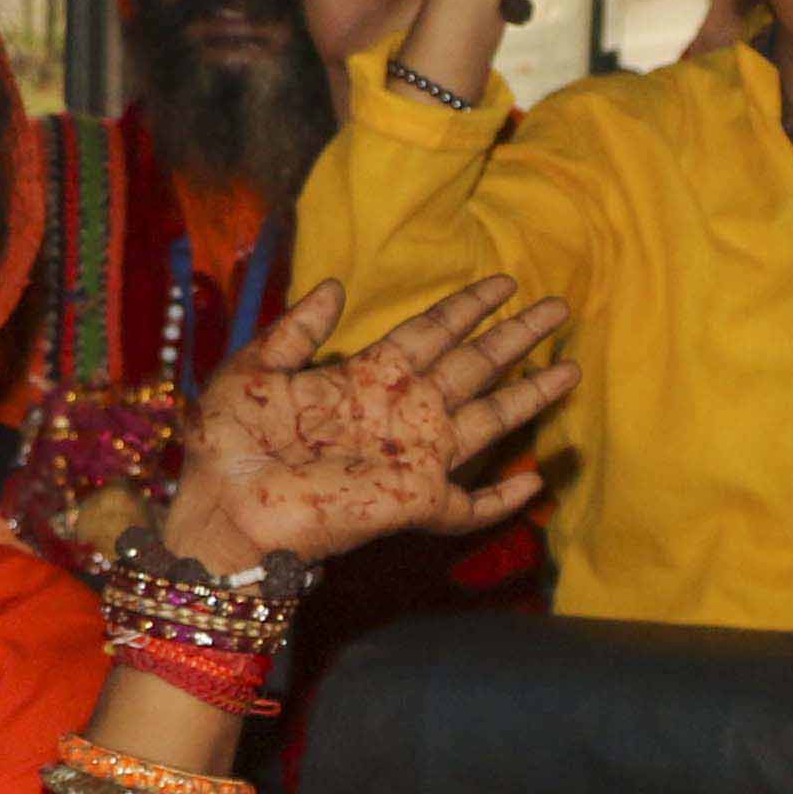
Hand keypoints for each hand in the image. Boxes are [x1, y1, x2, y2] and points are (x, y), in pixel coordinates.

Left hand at [163, 275, 573, 569]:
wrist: (222, 511)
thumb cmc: (228, 443)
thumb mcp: (252, 369)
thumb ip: (295, 331)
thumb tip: (335, 286)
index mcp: (365, 377)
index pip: (430, 332)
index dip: (466, 307)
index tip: (503, 282)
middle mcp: (400, 412)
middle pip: (473, 365)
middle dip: (515, 337)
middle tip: (557, 307)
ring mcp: (412, 456)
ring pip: (487, 421)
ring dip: (528, 396)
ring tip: (570, 369)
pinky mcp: (413, 502)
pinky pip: (468, 506)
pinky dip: (502, 499)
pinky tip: (535, 480)